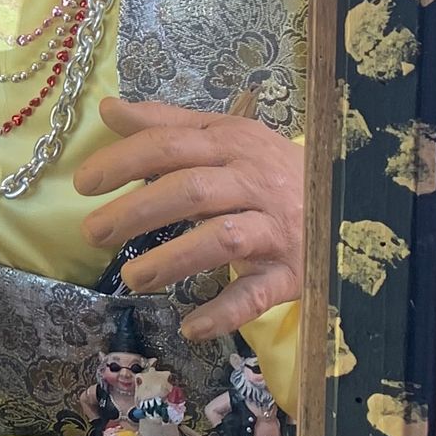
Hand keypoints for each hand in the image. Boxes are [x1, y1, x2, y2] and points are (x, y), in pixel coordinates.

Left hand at [73, 97, 303, 342]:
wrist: (352, 200)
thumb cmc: (271, 169)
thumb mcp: (225, 137)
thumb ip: (167, 124)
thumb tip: (109, 109)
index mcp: (232, 144)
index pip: (171, 146)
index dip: (124, 161)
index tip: (83, 184)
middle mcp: (254, 181)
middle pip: (191, 190)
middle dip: (137, 211)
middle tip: (92, 234)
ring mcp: (276, 228)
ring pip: (223, 239)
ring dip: (174, 258)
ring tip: (133, 278)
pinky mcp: (293, 272)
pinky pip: (258, 294)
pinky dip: (224, 311)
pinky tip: (190, 326)